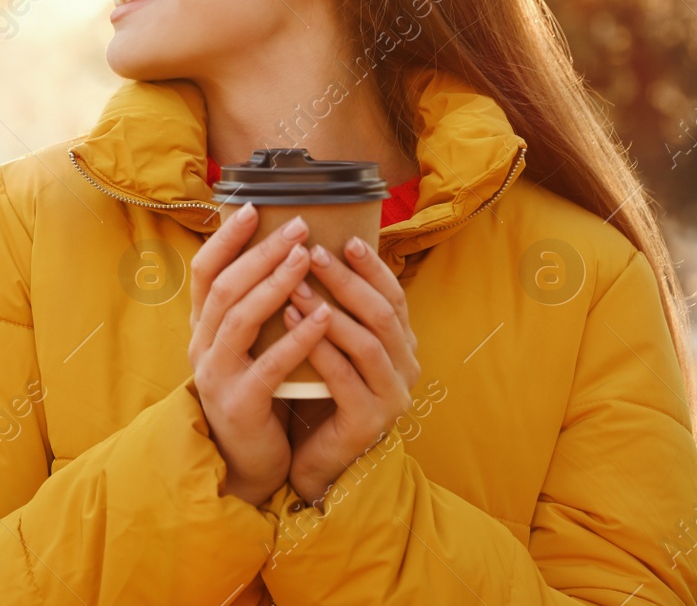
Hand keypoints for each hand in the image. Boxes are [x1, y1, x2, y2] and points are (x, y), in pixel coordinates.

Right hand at [188, 203, 332, 507]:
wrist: (247, 459)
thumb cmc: (255, 391)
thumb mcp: (245, 345)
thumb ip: (251, 306)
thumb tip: (278, 250)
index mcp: (202, 327)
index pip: (204, 271)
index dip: (226, 238)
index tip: (253, 208)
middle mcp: (201, 346)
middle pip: (225, 287)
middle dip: (262, 252)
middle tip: (298, 226)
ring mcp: (217, 375)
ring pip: (241, 318)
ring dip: (276, 283)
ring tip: (307, 258)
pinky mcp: (241, 403)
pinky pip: (269, 365)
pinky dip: (298, 337)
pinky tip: (324, 315)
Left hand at [280, 236, 420, 505]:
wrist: (313, 457)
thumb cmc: (319, 390)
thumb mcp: (332, 343)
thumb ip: (335, 307)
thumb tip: (313, 248)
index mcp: (401, 345)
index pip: (393, 297)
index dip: (372, 267)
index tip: (345, 238)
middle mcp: (405, 368)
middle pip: (381, 314)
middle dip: (347, 280)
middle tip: (312, 252)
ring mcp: (391, 397)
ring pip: (367, 343)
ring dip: (330, 309)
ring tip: (296, 283)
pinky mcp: (368, 422)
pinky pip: (345, 378)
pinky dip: (318, 346)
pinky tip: (291, 321)